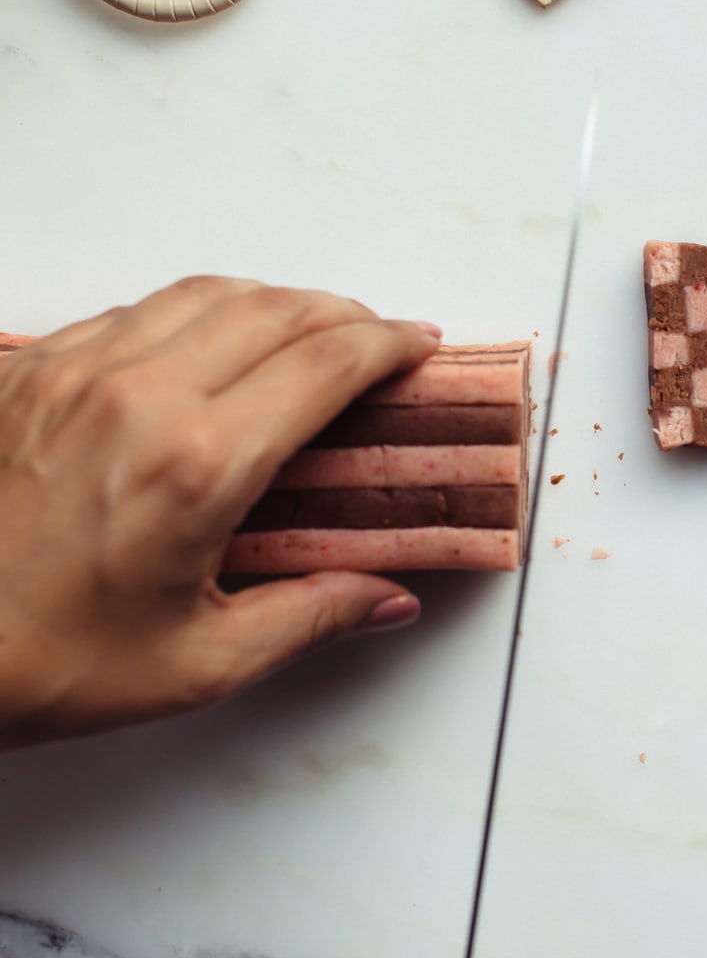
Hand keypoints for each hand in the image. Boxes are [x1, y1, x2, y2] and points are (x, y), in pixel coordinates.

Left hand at [0, 276, 440, 746]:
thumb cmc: (40, 663)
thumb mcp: (196, 664)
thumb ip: (309, 619)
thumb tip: (386, 598)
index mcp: (194, 465)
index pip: (323, 365)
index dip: (386, 345)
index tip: (417, 345)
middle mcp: (138, 395)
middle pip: (273, 309)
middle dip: (343, 312)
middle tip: (377, 336)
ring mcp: (75, 370)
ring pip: (202, 293)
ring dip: (271, 300)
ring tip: (306, 326)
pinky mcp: (29, 369)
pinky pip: (131, 310)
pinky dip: (192, 311)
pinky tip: (206, 342)